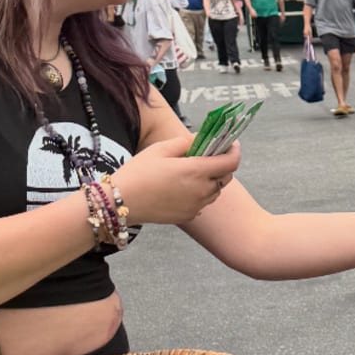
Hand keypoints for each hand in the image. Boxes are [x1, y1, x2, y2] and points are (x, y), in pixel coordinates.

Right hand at [118, 138, 240, 225]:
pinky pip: (202, 203)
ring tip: (191, 172)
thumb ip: (186, 142)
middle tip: (208, 156)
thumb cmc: (138, 172)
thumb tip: (203, 138)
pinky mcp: (189, 216)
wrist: (120, 202)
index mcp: (196, 171)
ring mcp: (196, 205)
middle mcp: (201, 190)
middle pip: (226, 177)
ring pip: (215, 191)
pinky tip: (181, 188)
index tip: (231, 143)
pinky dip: (199, 194)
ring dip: (211, 181)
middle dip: (222, 165)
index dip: (234, 150)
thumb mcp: (160, 149)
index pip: (231, 162)